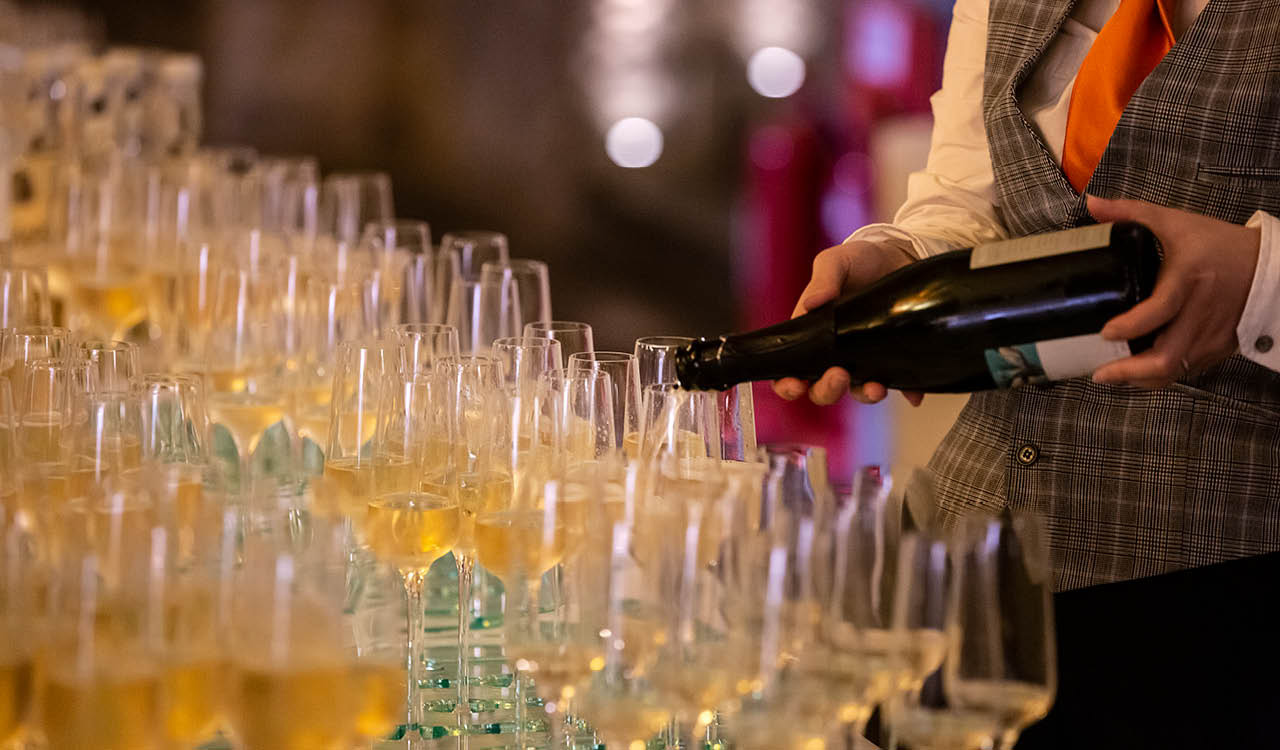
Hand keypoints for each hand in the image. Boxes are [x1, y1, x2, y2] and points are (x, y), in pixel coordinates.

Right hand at [772, 239, 924, 405]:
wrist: (898, 256)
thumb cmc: (859, 260)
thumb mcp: (836, 262)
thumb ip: (822, 280)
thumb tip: (811, 304)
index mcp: (812, 334)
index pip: (791, 369)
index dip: (788, 385)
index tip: (795, 385)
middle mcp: (835, 353)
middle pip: (822, 389)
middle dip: (827, 390)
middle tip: (839, 374)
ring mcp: (864, 358)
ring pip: (858, 391)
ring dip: (864, 395)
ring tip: (875, 387)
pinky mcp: (892, 358)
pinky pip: (899, 383)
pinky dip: (906, 391)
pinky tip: (912, 392)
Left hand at [1087, 195, 1260, 387]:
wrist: (1270, 266)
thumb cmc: (1221, 246)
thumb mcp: (1175, 222)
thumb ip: (1131, 213)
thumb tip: (1093, 204)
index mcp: (1188, 280)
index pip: (1159, 310)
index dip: (1131, 327)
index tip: (1107, 331)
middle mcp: (1200, 314)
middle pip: (1165, 357)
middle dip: (1128, 372)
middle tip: (1100, 371)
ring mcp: (1211, 336)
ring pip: (1173, 371)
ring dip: (1139, 378)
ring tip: (1112, 374)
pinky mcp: (1217, 349)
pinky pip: (1184, 370)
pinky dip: (1158, 375)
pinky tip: (1138, 371)